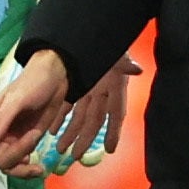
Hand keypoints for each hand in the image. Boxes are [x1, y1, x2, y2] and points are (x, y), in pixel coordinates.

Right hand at [0, 50, 69, 188]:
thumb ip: (2, 120)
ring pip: (11, 163)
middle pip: (0, 159)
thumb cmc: (34, 81)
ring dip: (24, 167)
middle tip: (33, 145)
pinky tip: (38, 163)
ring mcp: (13, 137)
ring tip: (38, 164)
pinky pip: (23, 161)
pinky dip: (29, 166)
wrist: (57, 76)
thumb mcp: (18, 99)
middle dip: (17, 157)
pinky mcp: (27, 140)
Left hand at [34, 52, 142, 172]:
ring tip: (60, 148)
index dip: (114, 131)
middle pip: (94, 120)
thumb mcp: (117, 53)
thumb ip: (126, 63)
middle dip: (84, 138)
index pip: (116, 113)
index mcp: (115, 86)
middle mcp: (102, 92)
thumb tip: (136, 68)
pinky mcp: (75, 86)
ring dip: (70, 132)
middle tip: (75, 155)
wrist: (94, 33)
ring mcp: (88, 90)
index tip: (110, 149)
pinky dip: (59, 117)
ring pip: (79, 116)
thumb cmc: (109, 45)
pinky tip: (51, 129)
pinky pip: (67, 105)